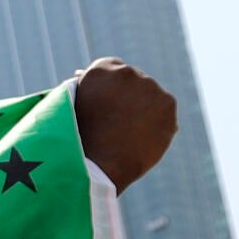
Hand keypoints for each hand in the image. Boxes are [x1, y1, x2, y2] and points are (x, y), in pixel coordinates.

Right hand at [73, 58, 177, 192]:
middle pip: (131, 80)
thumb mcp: (70, 110)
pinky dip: (156, 123)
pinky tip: (141, 139)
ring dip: (142, 109)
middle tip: (114, 124)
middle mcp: (127, 72)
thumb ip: (81, 89)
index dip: (106, 89)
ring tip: (127, 135)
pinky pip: (164, 111)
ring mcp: (150, 86)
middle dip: (126, 97)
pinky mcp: (168, 104)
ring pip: (149, 95)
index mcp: (99, 70)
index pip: (108, 69)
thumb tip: (81, 73)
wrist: (97, 169)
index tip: (102, 106)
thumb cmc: (76, 142)